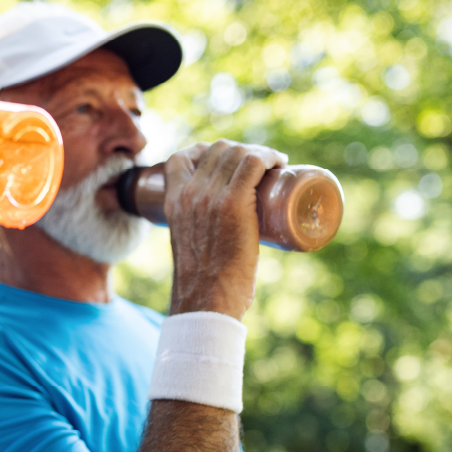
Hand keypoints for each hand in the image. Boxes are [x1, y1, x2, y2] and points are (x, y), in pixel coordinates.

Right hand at [163, 139, 287, 318]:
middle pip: (218, 150)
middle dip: (242, 152)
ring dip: (261, 153)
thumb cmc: (202, 283)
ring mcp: (209, 196)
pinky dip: (269, 157)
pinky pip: (253, 163)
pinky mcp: (233, 203)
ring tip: (275, 167)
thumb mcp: (187, 246)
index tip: (230, 163)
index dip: (208, 151)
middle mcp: (187, 193)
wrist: (205, 301)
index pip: (182, 157)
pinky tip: (279, 163)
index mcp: (171, 201)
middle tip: (262, 170)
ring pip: (238, 153)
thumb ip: (195, 235)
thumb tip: (216, 239)